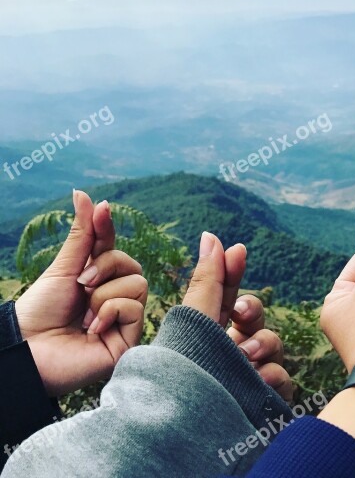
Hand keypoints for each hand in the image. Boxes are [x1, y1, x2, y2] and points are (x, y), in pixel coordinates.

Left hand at [15, 190, 147, 395]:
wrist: (27, 349)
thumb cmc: (40, 310)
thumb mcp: (64, 267)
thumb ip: (83, 233)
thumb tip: (83, 193)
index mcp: (97, 278)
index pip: (111, 246)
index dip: (106, 227)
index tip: (102, 207)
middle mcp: (114, 295)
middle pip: (131, 263)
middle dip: (104, 267)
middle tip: (81, 285)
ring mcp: (124, 316)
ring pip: (138, 283)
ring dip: (103, 295)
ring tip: (84, 316)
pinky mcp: (129, 337)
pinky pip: (136, 306)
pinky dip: (111, 311)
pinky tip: (92, 329)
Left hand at [182, 231, 291, 401]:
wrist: (185, 436)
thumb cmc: (183, 378)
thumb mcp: (194, 324)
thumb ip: (207, 281)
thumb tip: (212, 234)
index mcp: (208, 332)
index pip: (225, 295)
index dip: (232, 271)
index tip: (237, 250)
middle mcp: (229, 350)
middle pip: (255, 317)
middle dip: (251, 310)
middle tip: (239, 313)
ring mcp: (248, 374)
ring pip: (272, 344)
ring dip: (261, 345)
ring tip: (244, 356)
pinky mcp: (263, 399)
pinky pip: (281, 378)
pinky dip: (270, 377)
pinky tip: (256, 382)